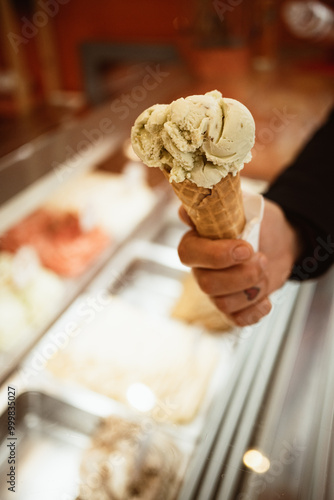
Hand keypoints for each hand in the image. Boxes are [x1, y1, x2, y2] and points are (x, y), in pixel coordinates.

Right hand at [178, 199, 302, 325]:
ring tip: (266, 270)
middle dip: (242, 275)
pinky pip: (236, 320)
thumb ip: (217, 205)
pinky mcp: (231, 307)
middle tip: (262, 259)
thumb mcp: (243, 205)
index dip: (215, 256)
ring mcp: (215, 290)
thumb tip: (185, 212)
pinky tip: (266, 299)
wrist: (280, 242)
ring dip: (253, 289)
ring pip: (222, 303)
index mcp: (197, 241)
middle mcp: (200, 269)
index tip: (245, 249)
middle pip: (206, 284)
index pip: (188, 254)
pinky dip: (255, 312)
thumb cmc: (258, 221)